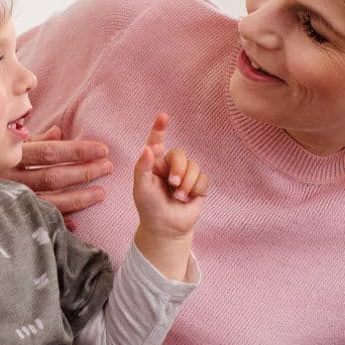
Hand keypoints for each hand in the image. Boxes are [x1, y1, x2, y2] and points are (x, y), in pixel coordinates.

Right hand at [0, 125, 112, 218]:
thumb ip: (31, 138)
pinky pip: (36, 220)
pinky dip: (56, 222)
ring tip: (101, 193)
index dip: (78, 150)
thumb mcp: (1, 142)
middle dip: (84, 172)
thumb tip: (59, 132)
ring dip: (78, 198)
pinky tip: (76, 223)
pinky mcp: (7, 217)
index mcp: (10, 154)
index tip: (102, 149)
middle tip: (108, 167)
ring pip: (50, 200)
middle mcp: (11, 177)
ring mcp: (9, 199)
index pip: (51, 152)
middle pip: (54, 176)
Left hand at [133, 113, 207, 238]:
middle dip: (178, 170)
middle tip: (172, 184)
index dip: (160, 128)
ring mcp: (185, 174)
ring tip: (178, 197)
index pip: (156, 141)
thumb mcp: (141, 188)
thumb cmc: (149, 207)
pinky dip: (195, 190)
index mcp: (154, 162)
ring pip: (194, 167)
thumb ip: (143, 168)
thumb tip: (148, 148)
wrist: (166, 228)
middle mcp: (170, 165)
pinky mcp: (198, 184)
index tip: (163, 116)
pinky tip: (188, 199)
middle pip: (180, 154)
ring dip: (186, 184)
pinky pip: (203, 179)